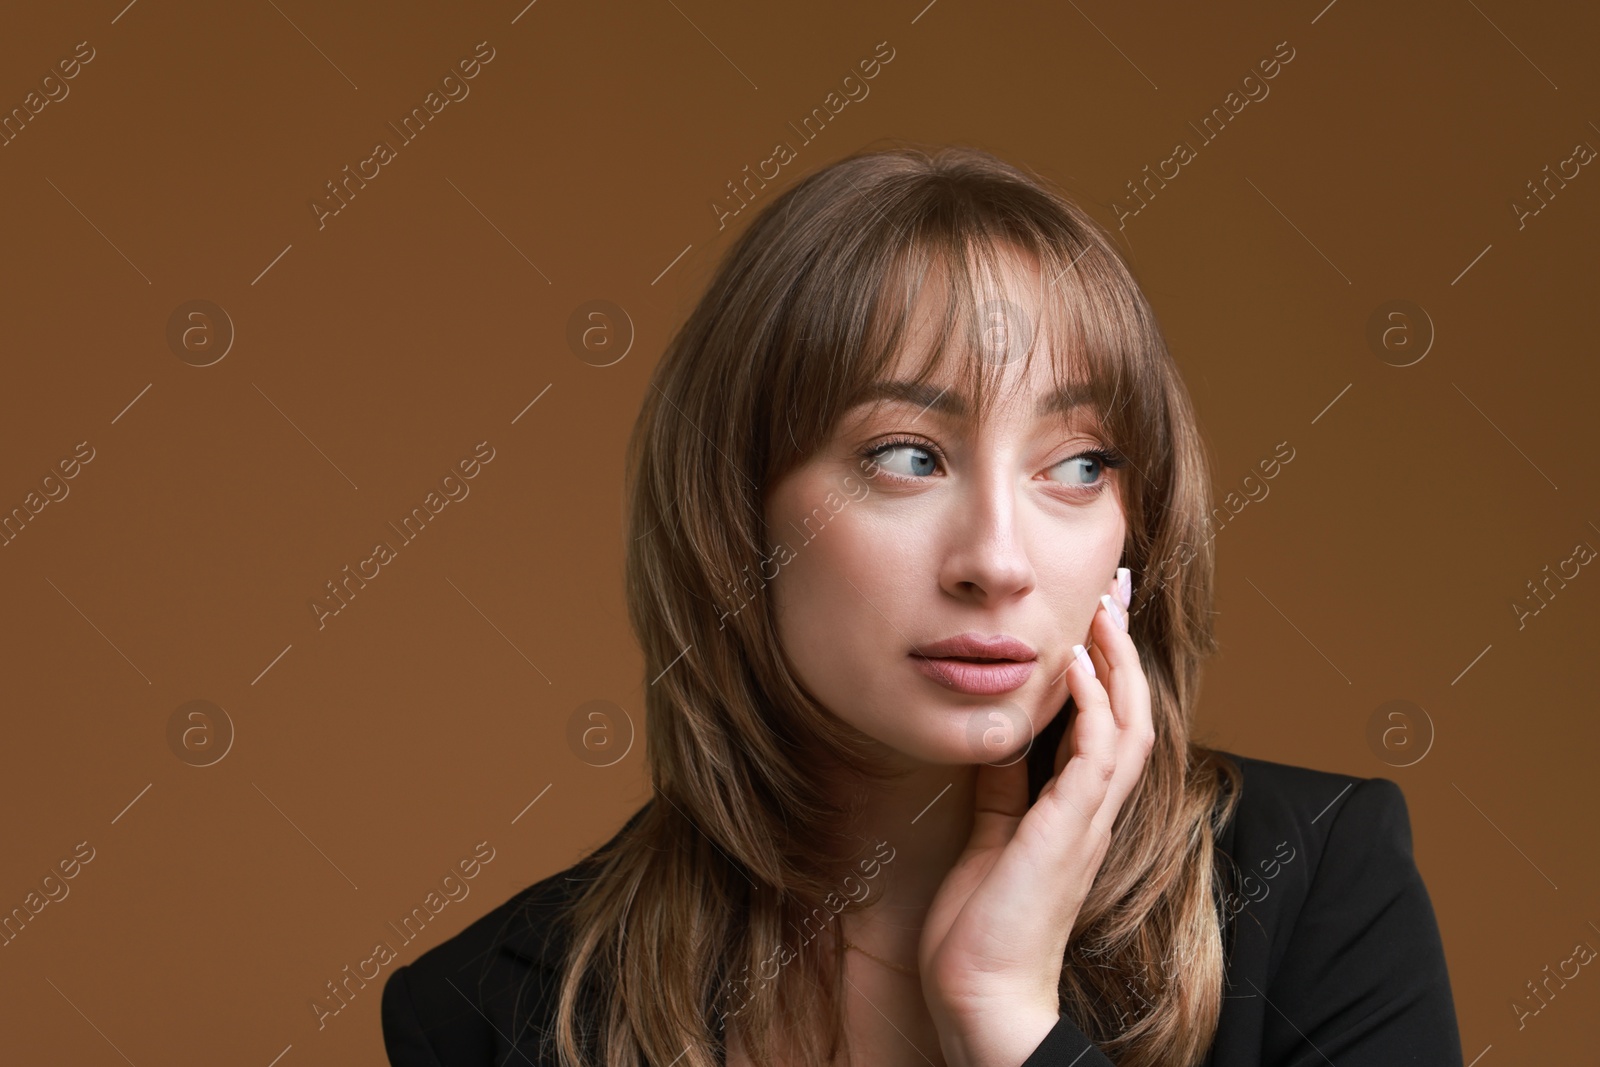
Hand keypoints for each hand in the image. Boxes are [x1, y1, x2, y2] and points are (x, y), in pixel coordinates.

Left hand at [918, 568, 1155, 1066]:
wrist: (982, 994)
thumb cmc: (983, 927)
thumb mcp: (993, 837)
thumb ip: (1005, 788)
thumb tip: (1000, 738)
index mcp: (1079, 816)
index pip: (1108, 730)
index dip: (1108, 676)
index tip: (1095, 627)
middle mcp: (1095, 815)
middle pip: (1132, 716)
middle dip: (1123, 655)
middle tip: (1111, 600)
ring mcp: (1088, 822)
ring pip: (1127, 726)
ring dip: (1116, 667)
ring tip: (1100, 615)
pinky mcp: (1069, 831)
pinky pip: (1094, 755)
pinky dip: (1089, 705)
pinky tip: (1075, 667)